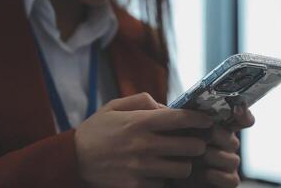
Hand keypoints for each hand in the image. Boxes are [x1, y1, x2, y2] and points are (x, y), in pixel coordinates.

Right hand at [75, 93, 212, 187]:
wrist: (73, 159)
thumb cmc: (96, 130)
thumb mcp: (114, 106)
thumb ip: (142, 101)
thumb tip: (166, 108)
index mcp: (139, 122)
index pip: (180, 119)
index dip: (199, 119)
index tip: (207, 120)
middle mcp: (144, 145)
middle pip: (189, 147)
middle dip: (198, 144)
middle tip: (195, 142)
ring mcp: (141, 167)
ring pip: (182, 169)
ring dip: (184, 163)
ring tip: (177, 158)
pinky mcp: (137, 185)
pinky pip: (165, 184)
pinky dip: (166, 178)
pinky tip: (159, 171)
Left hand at [174, 104, 254, 187]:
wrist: (169, 176)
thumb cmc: (172, 151)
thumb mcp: (170, 131)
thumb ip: (169, 117)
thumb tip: (155, 103)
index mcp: (216, 127)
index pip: (238, 118)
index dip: (242, 112)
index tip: (236, 108)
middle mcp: (225, 144)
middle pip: (233, 138)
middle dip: (217, 136)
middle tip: (202, 136)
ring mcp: (227, 163)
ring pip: (233, 159)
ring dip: (214, 156)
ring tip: (197, 156)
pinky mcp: (227, 181)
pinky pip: (231, 179)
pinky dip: (217, 175)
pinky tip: (203, 172)